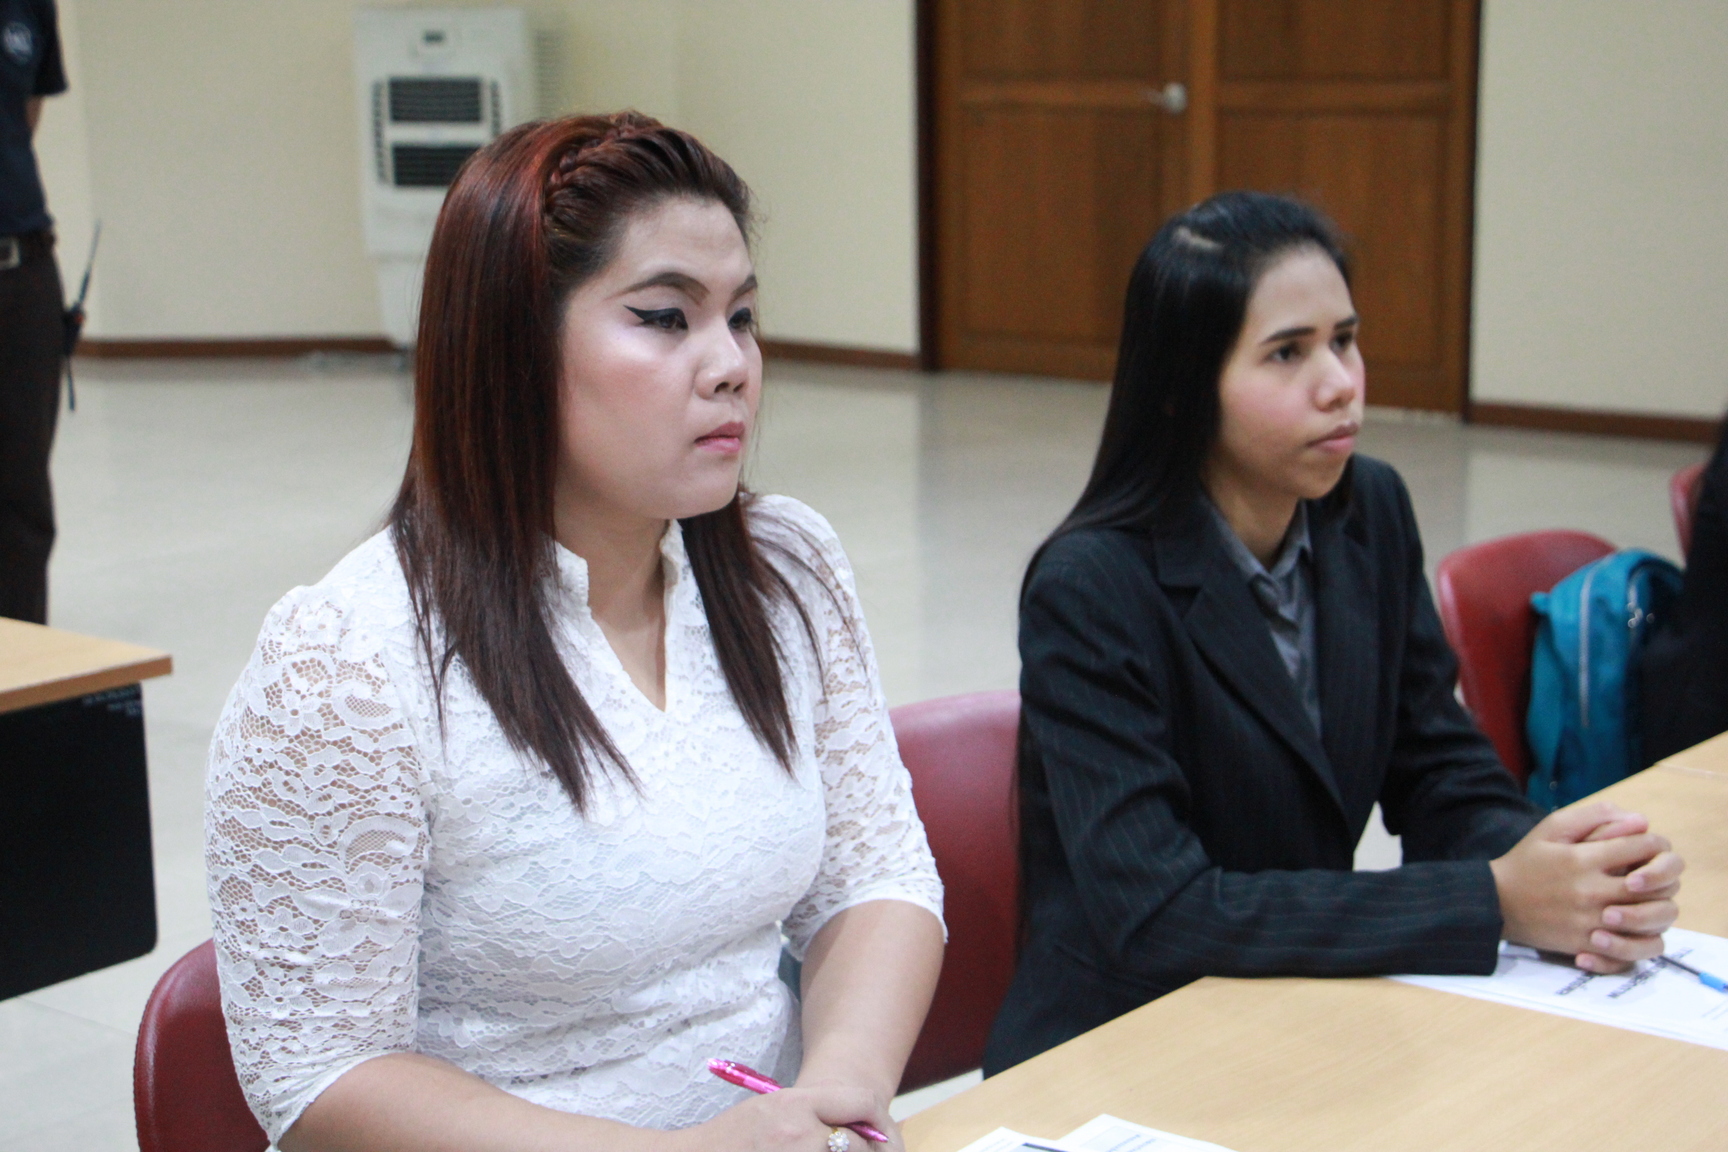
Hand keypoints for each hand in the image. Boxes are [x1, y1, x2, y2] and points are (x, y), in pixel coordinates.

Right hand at [675, 1083, 897, 1151]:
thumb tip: (860, 1127)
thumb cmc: (729, 1140)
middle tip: (855, 1147)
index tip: (873, 1127)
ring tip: (831, 1150)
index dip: (874, 1116)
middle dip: (863, 1148)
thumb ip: (812, 1112)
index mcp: (793, 1106)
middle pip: (860, 1143)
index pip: (860, 1101)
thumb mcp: (769, 1109)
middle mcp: (798, 1135)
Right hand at [1490, 801, 1683, 973]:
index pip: (1640, 847)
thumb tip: (1637, 820)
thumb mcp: (1551, 829)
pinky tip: (1636, 926)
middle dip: (1662, 875)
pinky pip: (1632, 948)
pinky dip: (1642, 938)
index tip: (1650, 845)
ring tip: (1648, 900)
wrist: (1496, 903)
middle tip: (1654, 873)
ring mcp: (1590, 920)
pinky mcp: (1587, 943)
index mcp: (1582, 859)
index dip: (1654, 844)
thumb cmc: (1526, 862)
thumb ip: (1592, 816)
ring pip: (1648, 918)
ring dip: (1657, 906)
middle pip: (1651, 884)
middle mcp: (1590, 890)